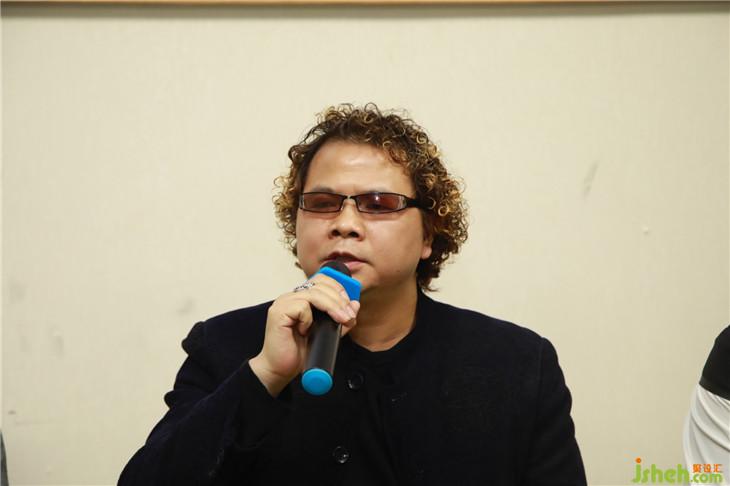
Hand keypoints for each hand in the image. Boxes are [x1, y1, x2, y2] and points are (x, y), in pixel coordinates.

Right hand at [249, 274, 359, 396]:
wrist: (280, 370)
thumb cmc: (298, 352)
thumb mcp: (327, 333)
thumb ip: (340, 319)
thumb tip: (355, 304)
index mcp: (301, 298)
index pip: (321, 280)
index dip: (337, 288)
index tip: (349, 304)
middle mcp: (291, 297)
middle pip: (320, 285)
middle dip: (339, 300)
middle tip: (349, 316)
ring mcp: (283, 303)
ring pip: (313, 294)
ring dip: (332, 306)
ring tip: (341, 320)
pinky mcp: (278, 313)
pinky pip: (301, 306)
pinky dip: (309, 318)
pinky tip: (306, 330)